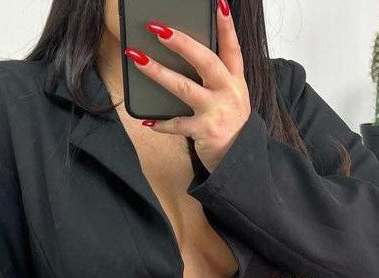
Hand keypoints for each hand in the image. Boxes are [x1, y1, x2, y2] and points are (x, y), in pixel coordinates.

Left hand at [123, 0, 250, 172]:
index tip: (219, 4)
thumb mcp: (231, 99)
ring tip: (138, 59)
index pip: (232, 48)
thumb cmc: (230, 126)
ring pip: (183, 87)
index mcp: (235, 81)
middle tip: (159, 29)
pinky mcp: (205, 131)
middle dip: (181, 43)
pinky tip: (147, 121)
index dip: (226, 26)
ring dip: (158, 72)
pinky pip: (177, 124)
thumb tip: (189, 55)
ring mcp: (216, 112)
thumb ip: (217, 79)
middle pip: (205, 61)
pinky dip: (162, 124)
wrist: (240, 161)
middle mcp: (228, 93)